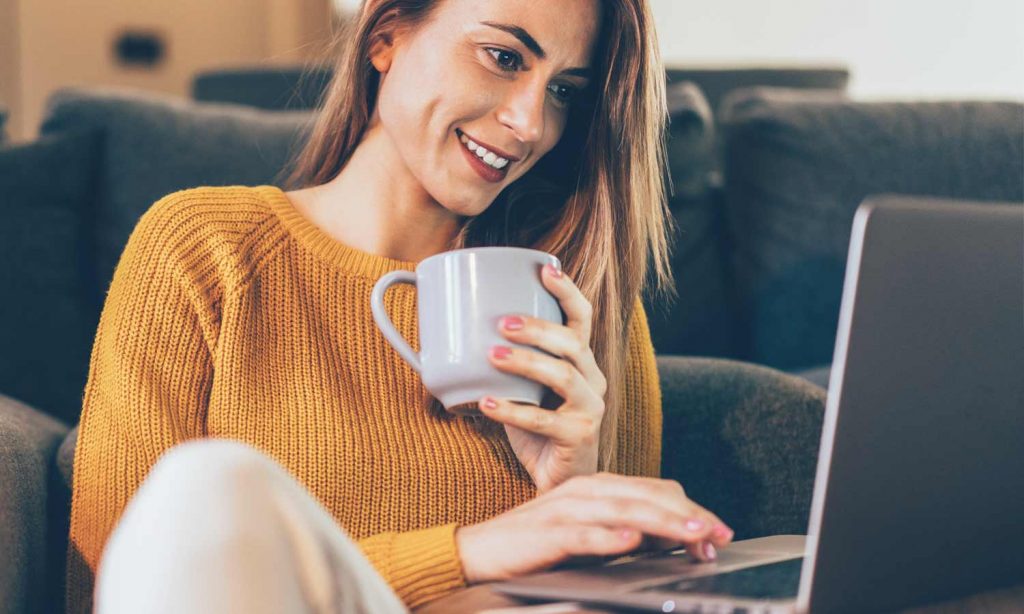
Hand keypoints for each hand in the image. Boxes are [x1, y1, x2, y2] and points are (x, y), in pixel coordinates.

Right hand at [455, 472, 734, 583]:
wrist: (478, 551)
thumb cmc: (535, 544)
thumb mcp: (587, 532)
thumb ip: (622, 529)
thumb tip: (666, 538)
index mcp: (597, 487)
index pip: (655, 490)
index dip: (689, 510)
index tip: (717, 533)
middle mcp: (585, 491)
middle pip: (647, 497)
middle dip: (688, 516)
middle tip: (719, 534)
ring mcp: (565, 510)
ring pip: (624, 511)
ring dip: (662, 523)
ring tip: (692, 534)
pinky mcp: (547, 534)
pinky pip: (582, 534)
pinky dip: (609, 537)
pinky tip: (631, 541)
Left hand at [480, 262, 607, 492]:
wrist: (558, 481)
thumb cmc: (536, 428)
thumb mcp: (519, 388)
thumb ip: (499, 363)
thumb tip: (445, 334)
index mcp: (581, 361)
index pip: (581, 318)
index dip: (567, 292)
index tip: (546, 269)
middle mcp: (593, 380)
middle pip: (572, 343)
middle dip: (537, 328)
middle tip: (502, 322)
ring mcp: (590, 410)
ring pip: (563, 376)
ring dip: (526, 362)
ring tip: (492, 355)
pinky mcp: (579, 438)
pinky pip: (544, 420)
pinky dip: (512, 410)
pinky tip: (487, 403)